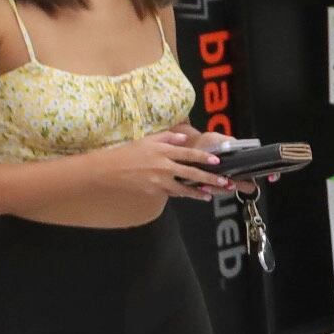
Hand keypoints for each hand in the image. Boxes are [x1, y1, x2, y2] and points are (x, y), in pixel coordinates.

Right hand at [102, 128, 228, 202]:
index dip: (204, 157)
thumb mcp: (146, 140)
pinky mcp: (154, 191)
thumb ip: (167, 137)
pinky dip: (182, 194)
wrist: (108, 170)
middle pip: (191, 173)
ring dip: (198, 192)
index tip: (217, 161)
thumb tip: (184, 138)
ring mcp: (159, 180)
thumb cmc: (128, 152)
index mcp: (162, 151)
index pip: (188, 153)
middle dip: (210, 178)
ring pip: (184, 188)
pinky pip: (172, 193)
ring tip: (210, 195)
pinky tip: (192, 196)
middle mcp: (163, 166)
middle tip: (225, 182)